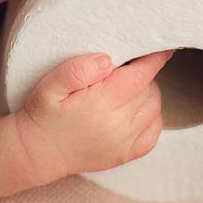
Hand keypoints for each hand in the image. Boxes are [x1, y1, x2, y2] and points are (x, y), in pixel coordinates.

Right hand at [16, 48, 175, 179]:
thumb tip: (107, 60)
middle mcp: (116, 125)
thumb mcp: (49, 85)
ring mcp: (123, 143)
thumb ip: (76, 70)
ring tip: (130, 86)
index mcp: (99, 104)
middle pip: (148, 90)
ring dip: (149, 93)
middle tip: (127, 67)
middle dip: (143, 74)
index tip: (164, 47)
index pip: (139, 76)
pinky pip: (154, 132)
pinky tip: (138, 109)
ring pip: (154, 108)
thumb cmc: (43, 114)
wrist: (38, 153)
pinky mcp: (125, 155)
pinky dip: (153, 116)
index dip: (155, 59)